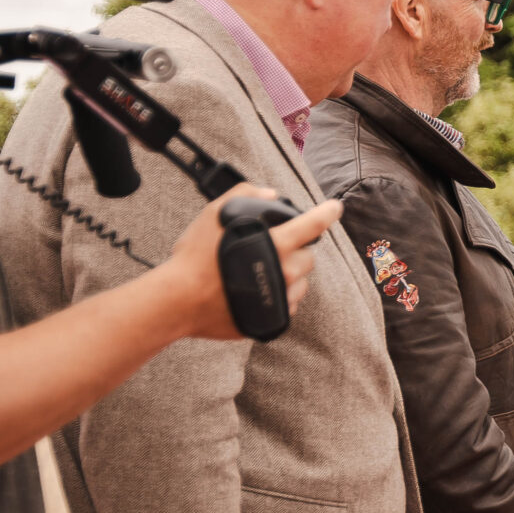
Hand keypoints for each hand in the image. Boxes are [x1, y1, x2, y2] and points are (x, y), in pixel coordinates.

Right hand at [158, 188, 343, 341]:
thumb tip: (269, 193)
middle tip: (271, 251)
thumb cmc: (193, 258)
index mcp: (276, 244)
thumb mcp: (213, 215)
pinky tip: (256, 291)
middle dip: (295, 251)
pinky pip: (288, 304)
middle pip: (308, 257)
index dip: (327, 213)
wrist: (178, 301)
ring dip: (288, 275)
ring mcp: (281, 298)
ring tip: (258, 273)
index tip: (335, 208)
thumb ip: (244, 195)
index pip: (313, 224)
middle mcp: (285, 272)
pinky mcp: (274, 318)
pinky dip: (278, 296)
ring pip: (300, 282)